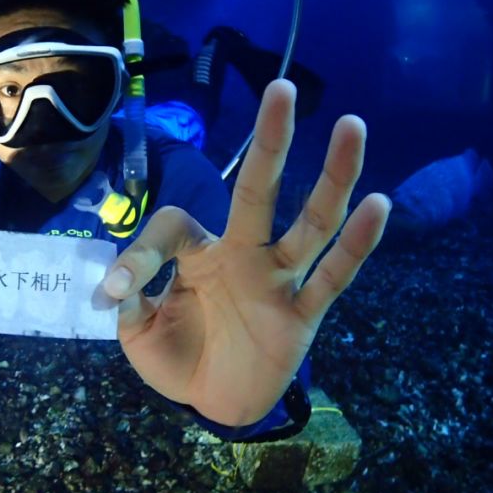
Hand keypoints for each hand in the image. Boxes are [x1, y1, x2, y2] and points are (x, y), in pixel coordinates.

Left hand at [103, 79, 389, 426]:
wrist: (214, 404)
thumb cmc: (178, 357)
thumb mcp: (138, 331)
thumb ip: (130, 301)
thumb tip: (113, 284)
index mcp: (199, 253)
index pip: (175, 225)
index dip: (143, 252)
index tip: (118, 288)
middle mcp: (242, 254)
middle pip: (259, 190)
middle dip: (271, 141)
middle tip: (281, 88)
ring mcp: (277, 281)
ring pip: (310, 224)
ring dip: (332, 176)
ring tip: (351, 125)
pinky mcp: (302, 316)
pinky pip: (333, 277)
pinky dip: (356, 244)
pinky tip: (378, 205)